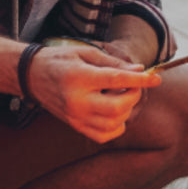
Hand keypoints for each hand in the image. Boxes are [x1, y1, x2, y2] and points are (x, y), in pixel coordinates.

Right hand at [26, 45, 159, 143]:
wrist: (32, 75)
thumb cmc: (60, 60)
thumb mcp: (86, 53)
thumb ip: (113, 64)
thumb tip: (139, 72)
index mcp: (78, 77)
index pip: (116, 80)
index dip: (139, 80)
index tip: (156, 78)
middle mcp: (76, 100)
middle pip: (117, 106)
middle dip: (133, 96)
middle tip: (133, 85)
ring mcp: (75, 116)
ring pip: (113, 123)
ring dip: (125, 111)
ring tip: (119, 96)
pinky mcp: (74, 126)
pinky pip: (104, 135)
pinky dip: (115, 126)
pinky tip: (113, 112)